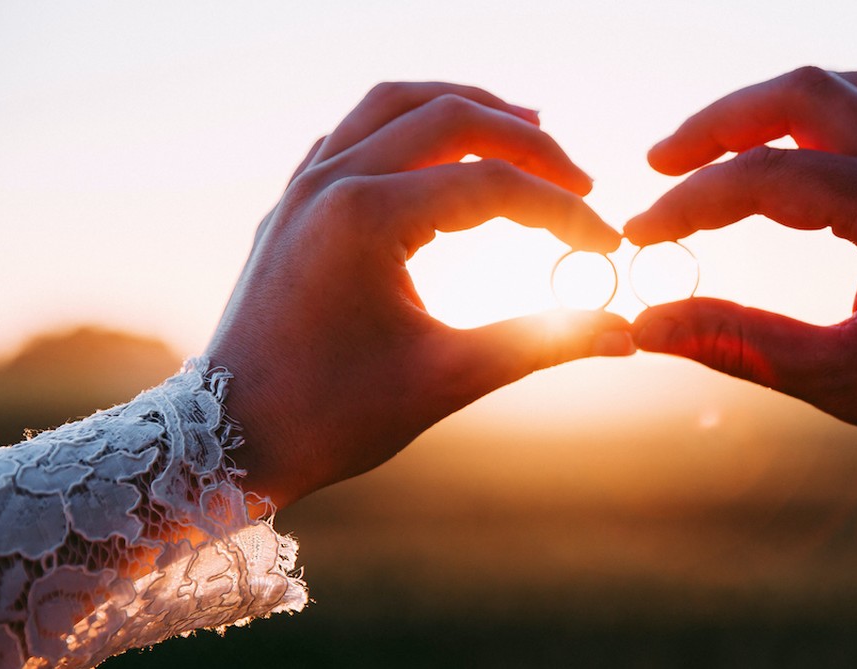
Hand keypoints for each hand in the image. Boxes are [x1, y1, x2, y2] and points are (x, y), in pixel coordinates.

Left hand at [206, 82, 632, 508]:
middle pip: (450, 118)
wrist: (230, 440)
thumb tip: (626, 336)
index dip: (563, 212)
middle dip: (527, 143)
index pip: (494, 187)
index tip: (607, 246)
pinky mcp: (294, 200)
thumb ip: (542, 344)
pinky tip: (444, 149)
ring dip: (467, 108)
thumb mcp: (448, 379)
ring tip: (528, 127)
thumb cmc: (332, 416)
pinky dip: (412, 124)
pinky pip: (358, 128)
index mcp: (366, 218)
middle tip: (580, 181)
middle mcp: (331, 182)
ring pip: (396, 103)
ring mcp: (305, 184)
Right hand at [625, 67, 856, 492]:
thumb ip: (738, 345)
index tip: (638, 236)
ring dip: (777, 106)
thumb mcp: (844, 381)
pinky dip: (851, 107)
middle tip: (660, 162)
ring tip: (722, 145)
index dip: (686, 204)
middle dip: (718, 123)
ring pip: (850, 88)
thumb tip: (647, 326)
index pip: (761, 179)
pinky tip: (827, 130)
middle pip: (801, 95)